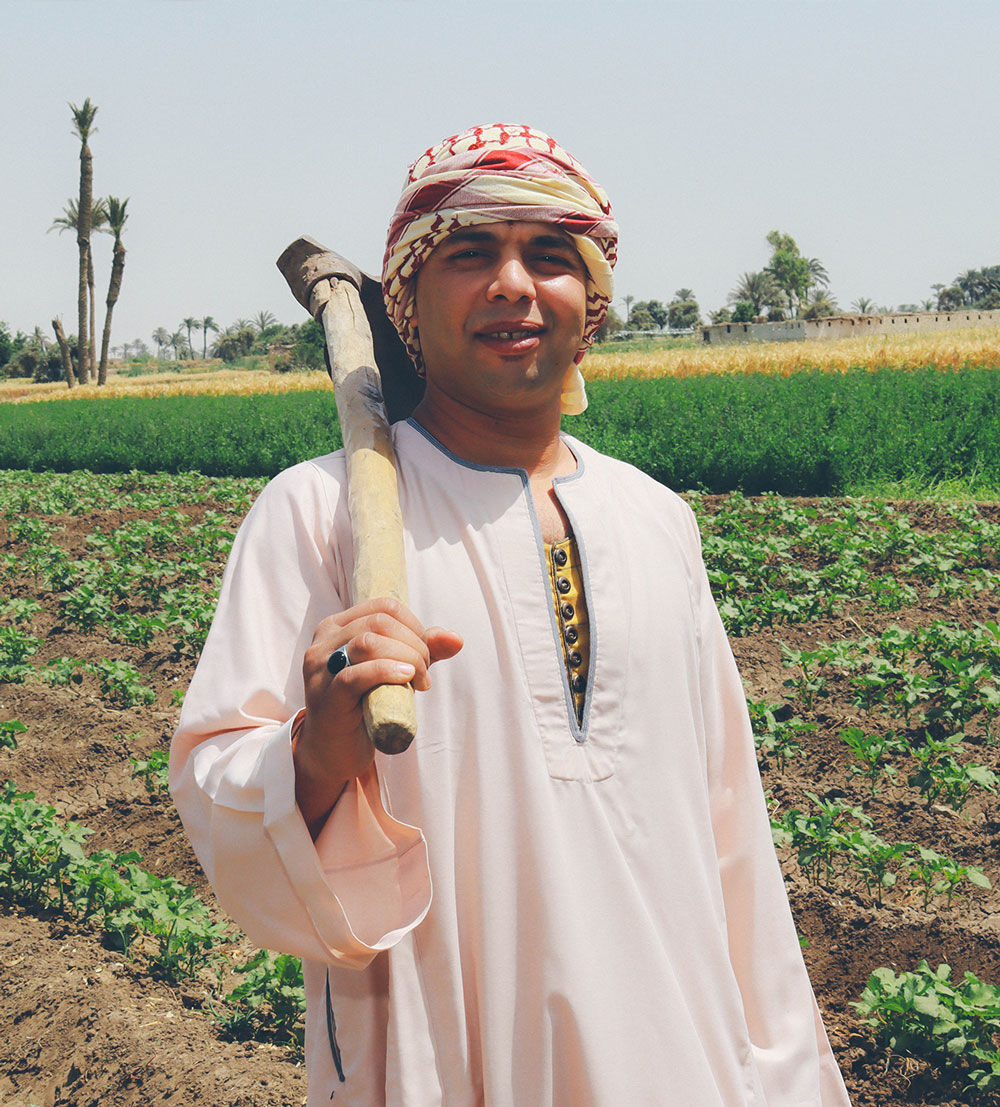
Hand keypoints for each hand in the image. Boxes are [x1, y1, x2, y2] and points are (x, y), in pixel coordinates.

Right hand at [293, 597, 462, 835]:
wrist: (333, 752)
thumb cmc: (364, 706)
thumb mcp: (394, 672)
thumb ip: (423, 650)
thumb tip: (456, 639)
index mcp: (337, 628)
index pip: (384, 607)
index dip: (414, 626)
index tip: (425, 655)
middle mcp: (323, 643)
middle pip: (379, 622)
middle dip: (414, 644)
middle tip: (425, 672)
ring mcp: (320, 670)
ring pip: (367, 643)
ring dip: (406, 657)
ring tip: (419, 680)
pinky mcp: (325, 698)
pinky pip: (354, 676)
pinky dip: (386, 671)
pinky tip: (406, 679)